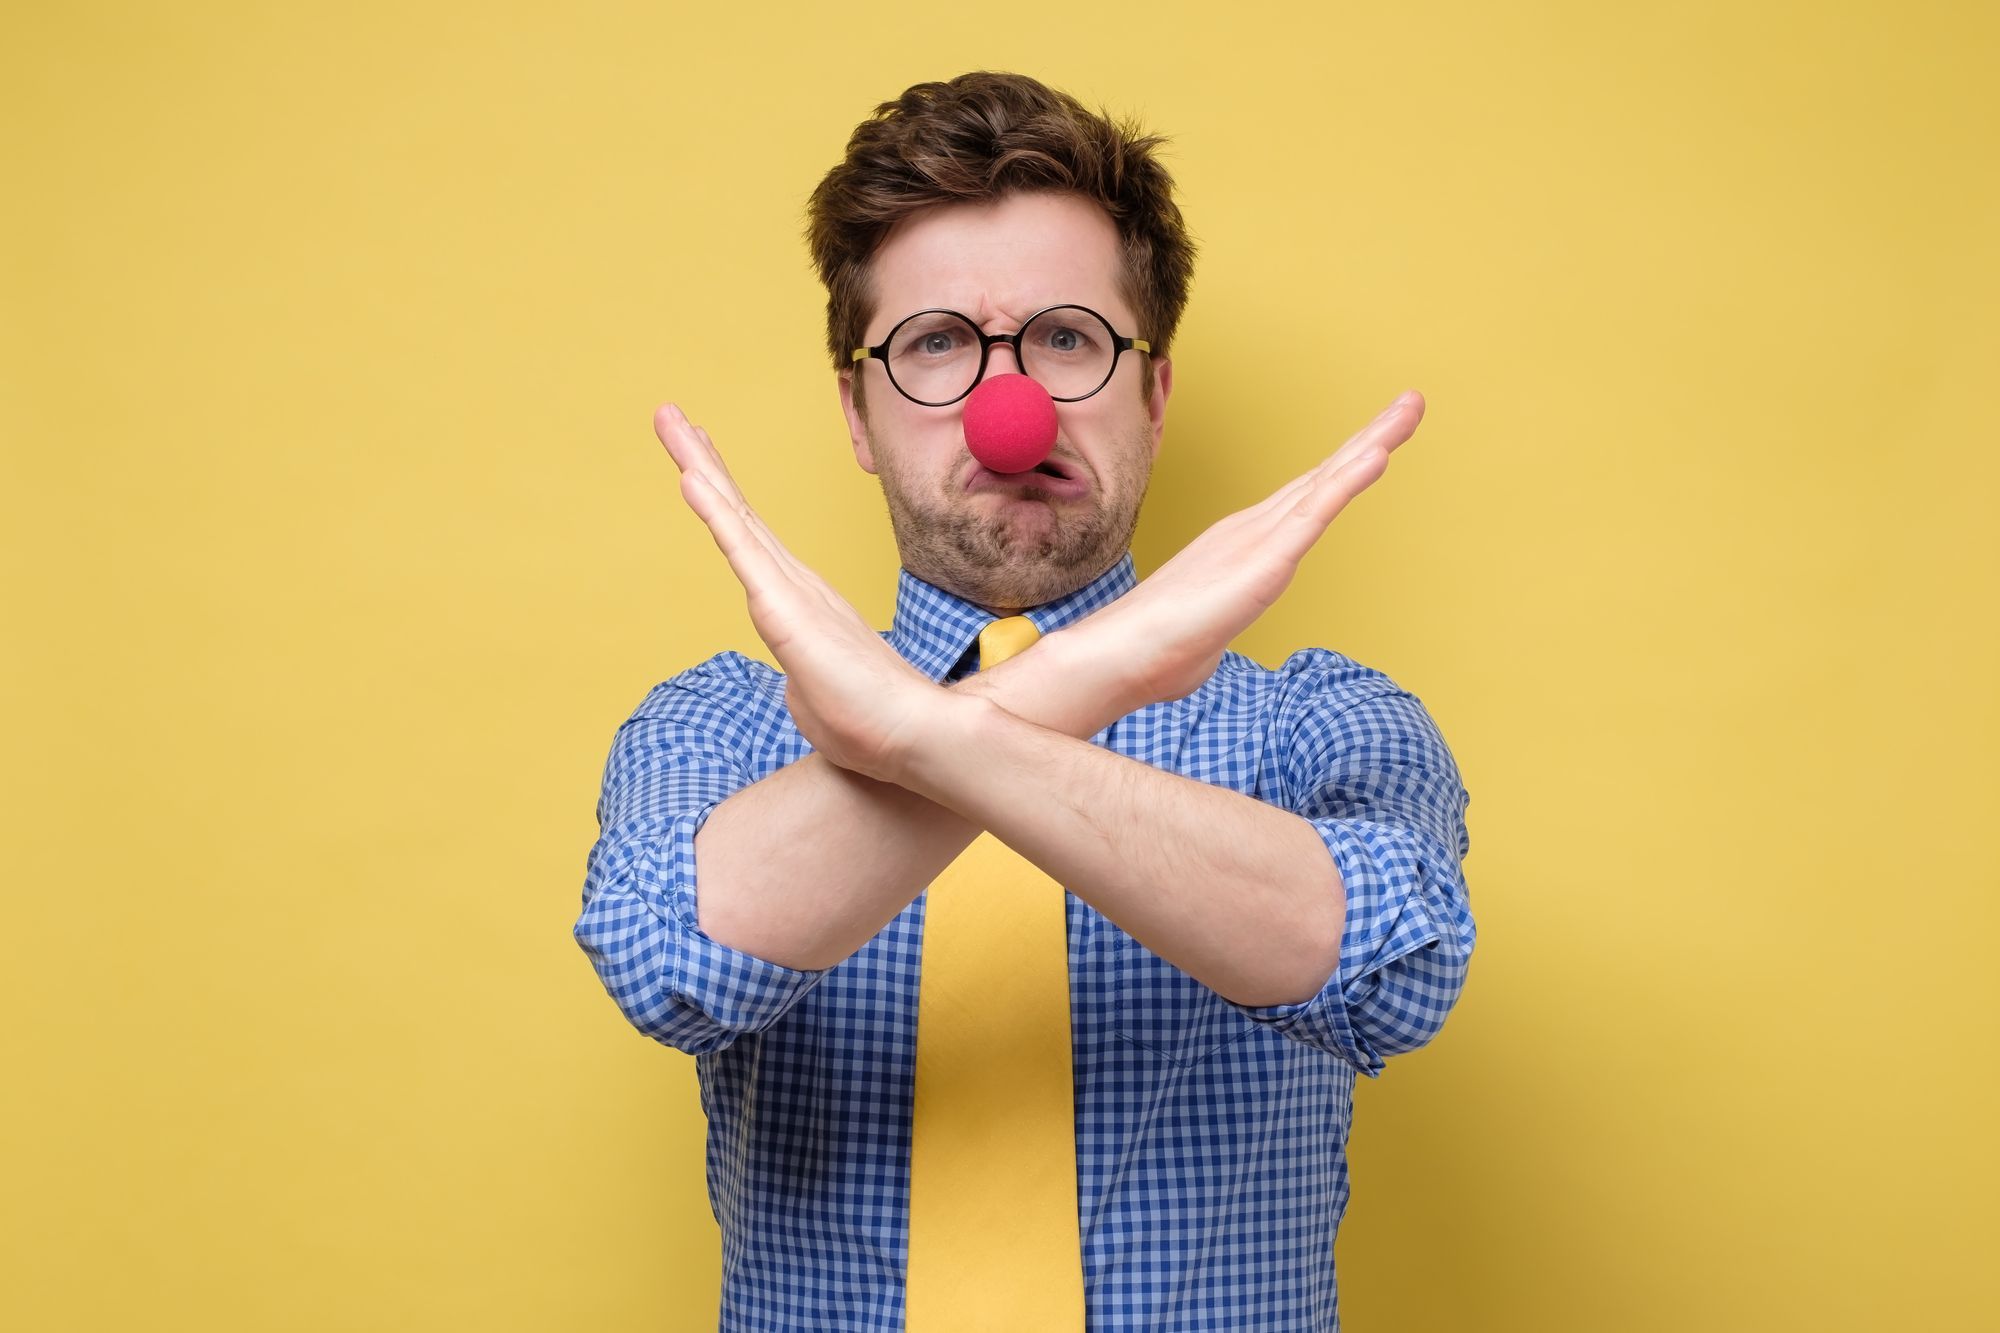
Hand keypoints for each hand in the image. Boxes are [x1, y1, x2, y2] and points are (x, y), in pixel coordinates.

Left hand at [652, 403, 949, 783]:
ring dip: (699, 467)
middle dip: (702, 461)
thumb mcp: (815, 699)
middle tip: (672, 415)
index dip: (722, 499)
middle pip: (738, 513)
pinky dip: (715, 512)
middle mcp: (795, 583)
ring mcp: (790, 591)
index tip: (698, 462)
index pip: (750, 541)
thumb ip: (800, 679)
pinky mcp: (785, 609)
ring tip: (672, 421)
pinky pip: (742, 551)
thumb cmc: (871, 726)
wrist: (914, 736)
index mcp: (798, 602)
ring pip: (735, 518)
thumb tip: (797, 683)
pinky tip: (691, 478)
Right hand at [1068, 390, 1423, 710]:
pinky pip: (1315, 514)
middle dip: (1371, 437)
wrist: (1122, 657)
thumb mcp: (1203, 636)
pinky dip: (1348, 482)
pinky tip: (1377, 457)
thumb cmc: (1157, 652)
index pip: (1308, 499)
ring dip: (1373, 443)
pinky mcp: (1265, 561)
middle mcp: (1254, 529)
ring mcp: (1259, 540)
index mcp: (1246, 544)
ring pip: (1328, 482)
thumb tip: (1198, 649)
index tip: (1381, 441)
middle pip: (1325, 475)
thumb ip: (1211, 630)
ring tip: (1409, 409)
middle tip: (1412, 401)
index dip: (1346, 467)